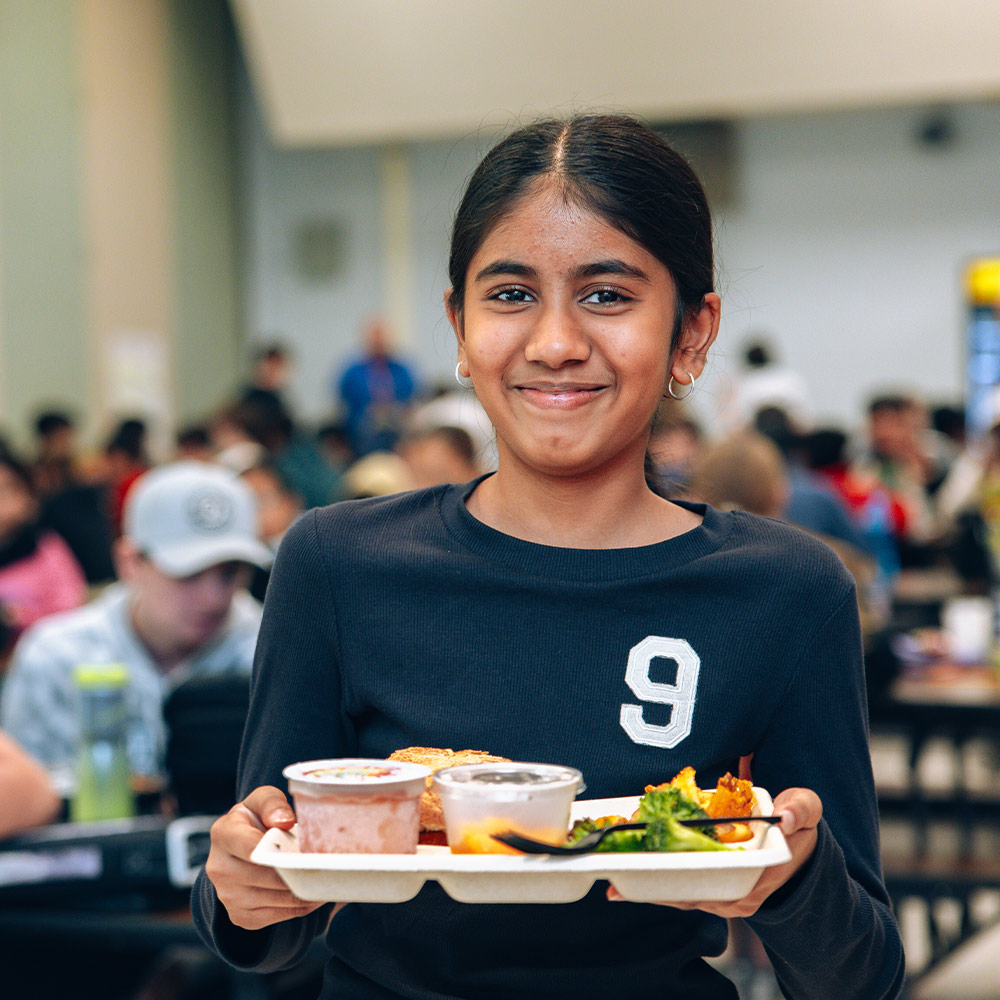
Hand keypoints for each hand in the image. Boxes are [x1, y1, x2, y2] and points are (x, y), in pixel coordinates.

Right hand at [205, 785, 326, 930]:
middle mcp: (219, 868)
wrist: (238, 848)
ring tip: (326, 877)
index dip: (280, 850)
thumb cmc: (255, 819)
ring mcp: (227, 896)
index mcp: (223, 833)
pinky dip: (301, 906)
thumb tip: (283, 821)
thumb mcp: (262, 800)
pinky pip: (278, 916)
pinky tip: (313, 892)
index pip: (252, 846)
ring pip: (278, 898)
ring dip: (306, 890)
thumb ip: (272, 804)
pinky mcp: (240, 916)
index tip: (304, 849)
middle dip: (300, 870)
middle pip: (269, 876)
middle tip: (328, 866)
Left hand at [606, 787, 821, 916]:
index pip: (720, 878)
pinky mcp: (713, 892)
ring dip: (651, 890)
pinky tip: (629, 884)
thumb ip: (801, 808)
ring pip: (684, 895)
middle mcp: (739, 893)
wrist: (798, 846)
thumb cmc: (798, 827)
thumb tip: (785, 815)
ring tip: (617, 886)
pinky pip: (683, 892)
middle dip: (658, 887)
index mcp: (760, 875)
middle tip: (620, 881)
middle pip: (693, 892)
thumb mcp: (807, 810)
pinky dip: (657, 887)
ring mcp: (725, 897)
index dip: (689, 876)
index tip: (661, 868)